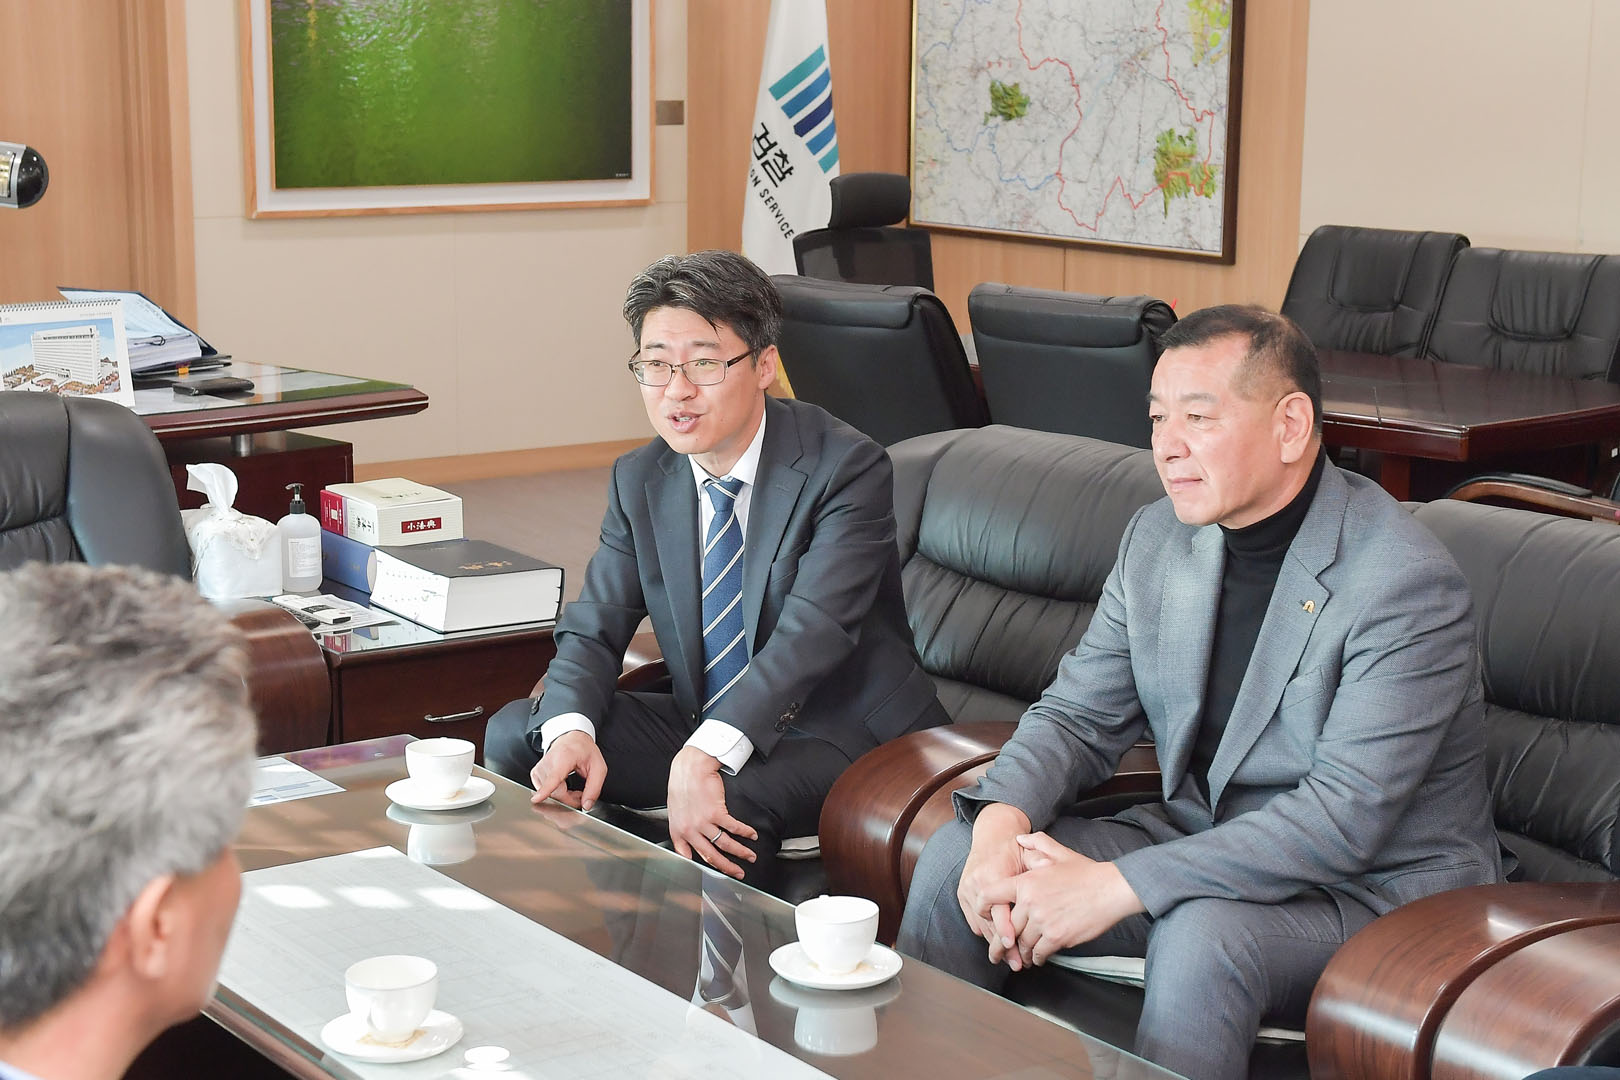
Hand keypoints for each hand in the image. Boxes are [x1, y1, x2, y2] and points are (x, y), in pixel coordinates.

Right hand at [529, 730, 606, 809]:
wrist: (571, 739)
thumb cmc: (584, 750)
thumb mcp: (598, 767)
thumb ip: (594, 788)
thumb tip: (586, 805)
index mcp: (564, 757)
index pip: (554, 777)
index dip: (545, 790)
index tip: (536, 799)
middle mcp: (548, 762)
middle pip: (555, 792)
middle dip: (570, 799)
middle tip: (581, 793)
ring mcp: (540, 768)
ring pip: (550, 794)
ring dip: (564, 797)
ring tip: (573, 787)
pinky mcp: (535, 774)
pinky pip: (545, 792)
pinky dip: (556, 793)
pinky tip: (563, 787)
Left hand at [667, 746, 756, 879]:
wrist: (690, 767)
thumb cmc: (682, 785)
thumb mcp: (675, 810)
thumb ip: (683, 828)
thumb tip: (691, 841)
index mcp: (678, 831)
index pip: (688, 857)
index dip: (701, 868)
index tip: (713, 874)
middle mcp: (690, 830)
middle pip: (711, 856)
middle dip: (728, 867)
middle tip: (738, 873)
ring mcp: (703, 822)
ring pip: (725, 844)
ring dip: (741, 852)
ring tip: (750, 856)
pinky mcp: (716, 812)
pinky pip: (734, 827)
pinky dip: (745, 832)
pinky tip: (751, 835)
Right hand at [956, 803, 1031, 968]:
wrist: (991, 834)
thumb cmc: (1013, 848)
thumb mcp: (1028, 854)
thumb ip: (1038, 863)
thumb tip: (1049, 868)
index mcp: (992, 874)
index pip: (997, 908)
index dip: (1005, 928)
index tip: (1013, 944)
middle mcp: (976, 882)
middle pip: (988, 923)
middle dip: (1002, 946)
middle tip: (1016, 962)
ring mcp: (967, 889)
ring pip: (980, 925)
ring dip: (995, 944)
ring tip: (1010, 960)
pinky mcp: (962, 894)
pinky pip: (973, 920)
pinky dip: (986, 933)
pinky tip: (999, 944)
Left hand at [981, 832, 1144, 966]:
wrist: (1111, 889)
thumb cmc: (1086, 872)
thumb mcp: (1059, 852)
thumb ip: (1036, 843)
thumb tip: (1020, 838)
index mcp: (1026, 882)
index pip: (991, 895)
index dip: (983, 907)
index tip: (983, 916)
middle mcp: (1030, 902)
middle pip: (1007, 927)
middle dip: (1002, 942)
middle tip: (997, 951)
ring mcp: (1043, 921)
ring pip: (1022, 942)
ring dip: (1021, 952)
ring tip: (1020, 957)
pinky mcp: (1057, 937)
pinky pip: (1039, 952)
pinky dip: (1037, 957)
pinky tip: (1037, 957)